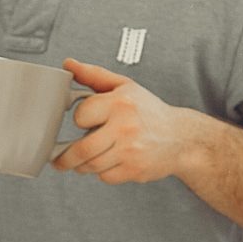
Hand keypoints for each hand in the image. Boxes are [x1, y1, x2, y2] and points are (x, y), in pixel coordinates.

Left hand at [52, 58, 199, 183]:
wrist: (181, 138)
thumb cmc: (149, 112)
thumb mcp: (124, 87)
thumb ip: (94, 75)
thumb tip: (68, 64)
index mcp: (120, 103)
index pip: (81, 115)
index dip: (80, 119)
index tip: (83, 121)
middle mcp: (126, 127)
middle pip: (81, 149)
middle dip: (65, 157)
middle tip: (60, 159)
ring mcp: (131, 151)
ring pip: (91, 166)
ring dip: (82, 166)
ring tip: (85, 159)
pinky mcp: (135, 170)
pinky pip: (106, 177)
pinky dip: (103, 173)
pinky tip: (111, 162)